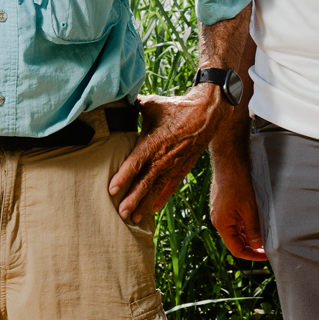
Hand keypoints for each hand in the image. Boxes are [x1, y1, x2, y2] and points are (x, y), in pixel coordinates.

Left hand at [108, 85, 225, 220]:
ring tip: (134, 219)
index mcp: (153, 142)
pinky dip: (162, 199)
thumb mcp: (152, 104)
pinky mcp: (182, 169)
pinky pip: (170, 188)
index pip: (135, 163)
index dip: (123, 177)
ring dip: (145, 205)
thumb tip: (116, 99)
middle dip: (132, 200)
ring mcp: (174, 166)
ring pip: (157, 190)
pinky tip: (153, 209)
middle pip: (145, 183)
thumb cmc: (177, 108)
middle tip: (121, 213)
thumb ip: (132, 106)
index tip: (112, 190)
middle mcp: (163, 158)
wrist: (206, 114)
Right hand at [209, 146, 266, 260]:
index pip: (236, 249)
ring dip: (250, 234)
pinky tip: (258, 220)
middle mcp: (218, 221)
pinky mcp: (224, 205)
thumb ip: (253, 229)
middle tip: (269, 246)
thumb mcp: (249, 209)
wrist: (229, 161)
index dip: (252, 255)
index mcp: (222, 224)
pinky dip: (246, 224)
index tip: (266, 255)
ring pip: (236, 231)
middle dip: (252, 245)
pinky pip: (235, 221)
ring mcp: (220, 212)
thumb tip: (257, 245)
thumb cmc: (238, 183)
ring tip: (266, 234)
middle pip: (236, 241)